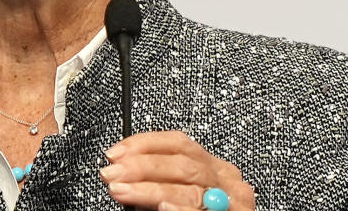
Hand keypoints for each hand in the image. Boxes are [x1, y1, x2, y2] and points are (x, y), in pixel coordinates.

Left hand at [99, 131, 255, 210]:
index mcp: (212, 166)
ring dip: (151, 190)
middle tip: (113, 174)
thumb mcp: (173, 194)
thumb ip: (154, 183)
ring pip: (190, 189)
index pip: (178, 143)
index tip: (114, 153)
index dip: (143, 144)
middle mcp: (226, 180)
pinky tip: (163, 207)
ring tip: (123, 191)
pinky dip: (181, 209)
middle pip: (183, 164)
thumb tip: (118, 173)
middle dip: (142, 167)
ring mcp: (234, 203)